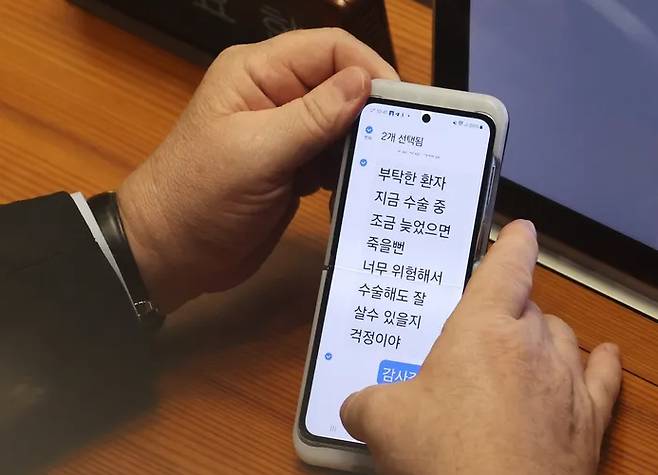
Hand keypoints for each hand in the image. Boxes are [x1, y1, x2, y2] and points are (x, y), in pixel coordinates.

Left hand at [116, 28, 397, 311]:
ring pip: (340, 123)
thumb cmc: (199, 197)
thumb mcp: (257, 153)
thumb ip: (313, 117)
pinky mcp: (292, 167)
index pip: (329, 49)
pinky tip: (356, 187)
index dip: (368, 69)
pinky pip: (332, 157)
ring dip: (361, 144)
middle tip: (401, 142)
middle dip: (370, 110)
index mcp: (258, 73)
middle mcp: (275, 95)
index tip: (400, 105)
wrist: (171, 253)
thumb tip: (364, 82)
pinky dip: (347, 170)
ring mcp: (285, 134)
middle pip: (340, 85)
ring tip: (383, 168)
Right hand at [340, 220, 621, 474]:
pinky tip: (598, 356)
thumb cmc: (444, 453)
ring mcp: (566, 380)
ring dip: (544, 336)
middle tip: (480, 331)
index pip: (506, 267)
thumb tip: (355, 405)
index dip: (512, 242)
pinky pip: (601, 378)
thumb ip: (365, 402)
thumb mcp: (382, 421)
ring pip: (562, 336)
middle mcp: (533, 343)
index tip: (519, 228)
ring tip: (521, 349)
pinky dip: (598, 363)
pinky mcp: (589, 420)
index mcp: (483, 328)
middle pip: (530, 306)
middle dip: (508, 311)